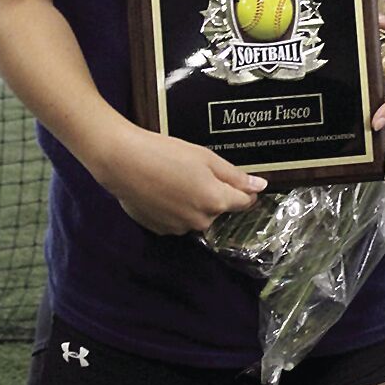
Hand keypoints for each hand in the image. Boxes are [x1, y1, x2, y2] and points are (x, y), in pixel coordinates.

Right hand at [100, 127, 267, 235]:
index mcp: (215, 201)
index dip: (244, 191)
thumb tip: (260, 187)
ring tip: (174, 179)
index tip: (240, 182)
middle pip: (218, 209)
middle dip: (213, 194)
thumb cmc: (166, 153)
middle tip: (194, 171)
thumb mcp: (205, 158)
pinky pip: (178, 220)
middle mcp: (200, 221)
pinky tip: (162, 190)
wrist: (123, 162)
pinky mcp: (160, 230)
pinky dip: (175, 208)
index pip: (243, 202)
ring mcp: (179, 228)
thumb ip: (234, 176)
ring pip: (197, 216)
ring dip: (193, 202)